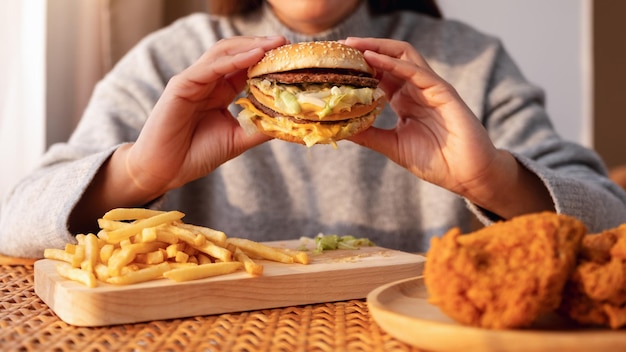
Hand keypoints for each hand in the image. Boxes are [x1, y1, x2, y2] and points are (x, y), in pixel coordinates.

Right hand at [71, 36, 286, 232]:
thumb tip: (289, 120)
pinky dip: (234, 60)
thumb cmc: (196, 154)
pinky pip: (210, 67)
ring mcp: (193, 81)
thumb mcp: (236, 139)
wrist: (165, 171)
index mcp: (219, 92)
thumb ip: (259, 127)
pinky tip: (255, 56)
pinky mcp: (181, 85)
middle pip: (236, 54)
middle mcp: (207, 82)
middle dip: (261, 45)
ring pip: (223, 54)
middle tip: (286, 43)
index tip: (291, 57)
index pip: (245, 67)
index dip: (267, 60)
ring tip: (274, 45)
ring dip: (250, 46)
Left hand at [344, 37, 552, 217]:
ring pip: (404, 56)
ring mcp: (430, 88)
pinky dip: (393, 63)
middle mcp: (417, 90)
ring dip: (377, 48)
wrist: (467, 175)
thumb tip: (339, 129)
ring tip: (353, 45)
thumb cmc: (436, 162)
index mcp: (405, 100)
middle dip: (366, 49)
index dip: (360, 67)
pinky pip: (416, 71)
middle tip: (341, 47)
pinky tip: (373, 59)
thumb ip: (369, 135)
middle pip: (390, 59)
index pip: (380, 75)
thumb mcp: (392, 146)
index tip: (337, 66)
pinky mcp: (443, 91)